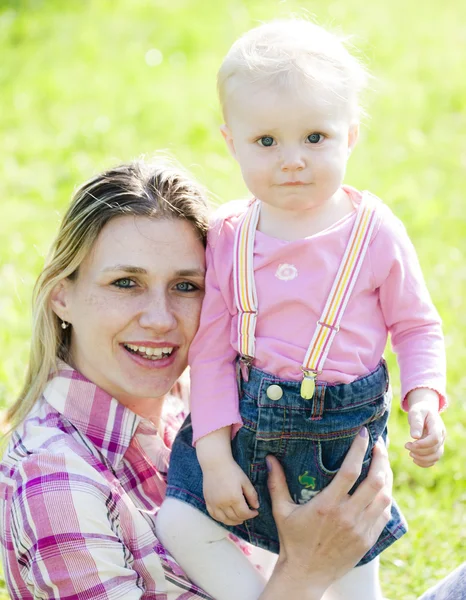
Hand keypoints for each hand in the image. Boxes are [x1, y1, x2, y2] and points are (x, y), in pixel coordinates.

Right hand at [202, 459, 258, 525]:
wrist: (215, 463)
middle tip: (248, 514)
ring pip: (224, 520)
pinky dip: (221, 519)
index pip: (244, 513)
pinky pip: (214, 515)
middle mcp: (223, 503)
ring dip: (233, 522)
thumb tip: (256, 506)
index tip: (255, 512)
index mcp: (234, 497)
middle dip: (244, 518)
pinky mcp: (207, 501)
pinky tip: (226, 517)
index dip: (251, 515)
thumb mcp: (245, 481)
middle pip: (235, 518)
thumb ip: (252, 495)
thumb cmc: (232, 470)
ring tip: (239, 519)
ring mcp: (214, 503)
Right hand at [261, 429, 391, 598]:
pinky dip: (385, 498)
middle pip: (375, 481)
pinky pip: (384, 514)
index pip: (350, 471)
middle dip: (380, 459)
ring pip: (384, 497)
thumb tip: (270, 458)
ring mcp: (361, 530)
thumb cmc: (292, 540)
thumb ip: (276, 483)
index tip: (363, 434)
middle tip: (379, 445)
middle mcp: (347, 516)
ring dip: (386, 477)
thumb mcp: (281, 511)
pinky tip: (381, 489)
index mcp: (327, 505)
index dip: (359, 450)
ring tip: (382, 463)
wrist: (306, 574)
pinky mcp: (368, 540)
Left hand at [406, 388, 445, 466]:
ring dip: (422, 458)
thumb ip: (416, 423)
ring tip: (410, 454)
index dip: (423, 444)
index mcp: (437, 426)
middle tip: (407, 446)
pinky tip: (415, 460)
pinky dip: (425, 463)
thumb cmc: (420, 411)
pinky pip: (434, 459)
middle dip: (419, 451)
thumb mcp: (416, 412)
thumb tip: (415, 436)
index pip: (435, 438)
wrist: (425, 411)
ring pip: (436, 456)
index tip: (411, 443)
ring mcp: (440, 443)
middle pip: (434, 449)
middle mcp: (441, 436)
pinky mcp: (436, 448)